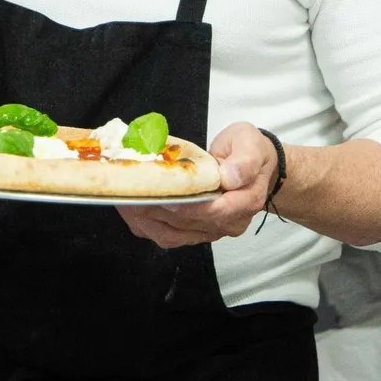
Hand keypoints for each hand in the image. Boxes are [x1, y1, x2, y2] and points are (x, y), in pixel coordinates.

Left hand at [116, 122, 275, 247]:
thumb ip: (244, 161)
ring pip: (173, 234)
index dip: (186, 206)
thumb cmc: (250, 152)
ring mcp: (211, 231)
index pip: (214, 212)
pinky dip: (147, 224)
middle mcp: (229, 223)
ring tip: (124, 199)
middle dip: (156, 208)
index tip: (162, 194)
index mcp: (246, 202)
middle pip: (187, 223)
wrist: (255, 168)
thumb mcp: (251, 145)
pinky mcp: (196, 233)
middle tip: (129, 192)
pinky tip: (131, 209)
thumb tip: (229, 177)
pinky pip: (168, 236)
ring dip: (145, 218)